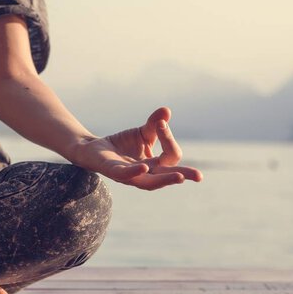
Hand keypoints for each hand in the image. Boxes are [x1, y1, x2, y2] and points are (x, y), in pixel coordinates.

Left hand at [72, 107, 202, 189]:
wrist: (94, 149)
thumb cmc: (122, 144)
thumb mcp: (142, 132)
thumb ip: (155, 124)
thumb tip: (166, 111)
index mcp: (155, 165)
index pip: (171, 156)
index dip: (169, 139)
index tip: (161, 122)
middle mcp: (146, 174)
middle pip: (167, 176)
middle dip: (183, 175)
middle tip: (199, 176)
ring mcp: (130, 176)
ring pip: (150, 182)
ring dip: (165, 180)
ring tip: (180, 177)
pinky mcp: (114, 172)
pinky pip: (126, 175)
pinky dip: (135, 172)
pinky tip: (144, 167)